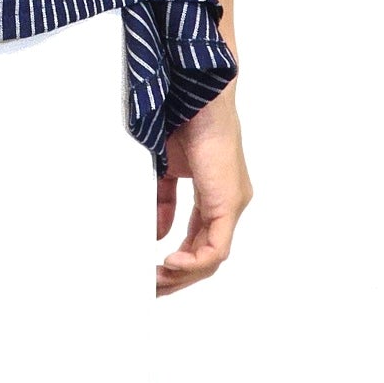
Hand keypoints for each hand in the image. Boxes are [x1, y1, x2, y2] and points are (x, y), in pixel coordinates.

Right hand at [155, 84, 251, 294]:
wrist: (195, 95)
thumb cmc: (181, 119)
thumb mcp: (165, 168)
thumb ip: (163, 201)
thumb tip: (157, 234)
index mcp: (214, 192)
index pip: (198, 239)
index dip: (176, 260)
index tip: (152, 271)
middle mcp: (228, 202)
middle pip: (206, 255)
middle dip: (178, 276)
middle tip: (152, 287)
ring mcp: (232, 204)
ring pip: (211, 258)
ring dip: (183, 274)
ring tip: (157, 279)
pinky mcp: (229, 204)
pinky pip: (215, 249)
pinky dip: (193, 261)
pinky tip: (170, 262)